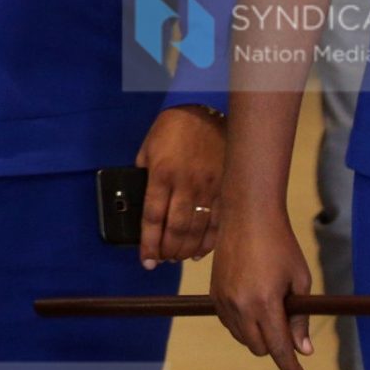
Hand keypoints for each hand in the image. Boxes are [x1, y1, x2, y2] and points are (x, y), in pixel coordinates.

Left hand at [135, 104, 225, 268]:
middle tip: (162, 261)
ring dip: (185, 249)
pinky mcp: (225, 188)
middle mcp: (185, 184)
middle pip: (175, 229)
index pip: (153, 218)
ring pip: (197, 229)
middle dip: (167, 251)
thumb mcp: (148, 148)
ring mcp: (208, 187)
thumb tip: (143, 204)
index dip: (149, 244)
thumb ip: (144, 175)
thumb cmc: (172, 127)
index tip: (146, 261)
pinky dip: (209, 241)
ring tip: (177, 258)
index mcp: (161, 174)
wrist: (206, 108)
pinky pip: (218, 221)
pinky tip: (199, 251)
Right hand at [210, 201, 315, 369]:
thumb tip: (304, 349)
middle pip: (258, 348)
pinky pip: (228, 323)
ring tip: (270, 308)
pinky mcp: (214, 294)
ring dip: (258, 335)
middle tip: (288, 327)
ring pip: (242, 338)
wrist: (248, 217)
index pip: (279, 348)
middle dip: (275, 346)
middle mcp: (240, 306)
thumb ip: (299, 318)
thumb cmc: (281, 246)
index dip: (291, 368)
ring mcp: (223, 300)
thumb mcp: (299, 281)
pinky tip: (253, 304)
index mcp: (265, 303)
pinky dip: (242, 324)